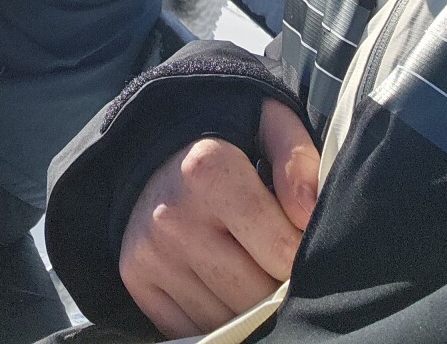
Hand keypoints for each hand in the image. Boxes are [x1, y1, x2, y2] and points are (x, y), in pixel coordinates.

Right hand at [119, 97, 318, 337]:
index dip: (304, 251)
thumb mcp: (268, 124)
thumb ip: (298, 158)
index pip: (283, 251)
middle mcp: (173, 217)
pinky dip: (216, 316)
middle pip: (256, 295)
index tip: (299, 237)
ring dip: (248, 304)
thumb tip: (309, 212)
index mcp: (208, 170)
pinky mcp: (138, 282)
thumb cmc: (226, 140)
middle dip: (277, 283)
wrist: (153, 150)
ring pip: (227, 320)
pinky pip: (194, 329)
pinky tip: (221, 282)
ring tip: (249, 266)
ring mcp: (152, 255)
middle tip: (277, 257)